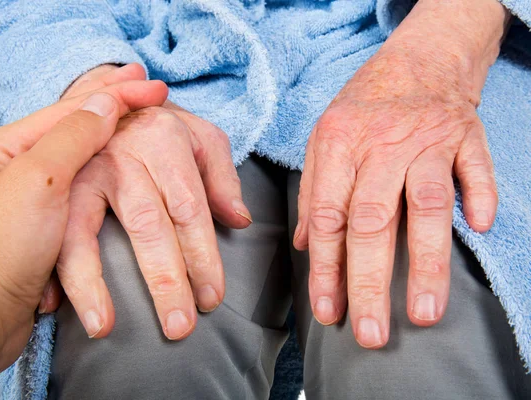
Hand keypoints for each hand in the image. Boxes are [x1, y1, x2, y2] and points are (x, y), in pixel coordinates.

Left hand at [0, 80, 167, 387]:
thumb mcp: (36, 181)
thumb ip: (73, 137)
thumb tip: (105, 102)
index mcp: (10, 146)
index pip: (75, 108)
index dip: (119, 94)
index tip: (157, 88)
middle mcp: (21, 168)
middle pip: (83, 129)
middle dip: (121, 113)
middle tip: (156, 98)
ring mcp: (35, 200)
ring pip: (88, 164)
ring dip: (119, 147)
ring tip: (145, 129)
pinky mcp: (48, 231)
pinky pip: (86, 201)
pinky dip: (109, 188)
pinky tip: (127, 175)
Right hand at [56, 65, 250, 339]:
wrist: (107, 94)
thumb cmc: (162, 125)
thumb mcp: (202, 137)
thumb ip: (222, 177)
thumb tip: (239, 221)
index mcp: (166, 140)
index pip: (189, 208)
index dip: (201, 256)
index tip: (211, 297)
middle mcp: (124, 153)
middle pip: (148, 225)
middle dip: (164, 280)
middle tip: (179, 327)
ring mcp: (84, 167)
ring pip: (90, 229)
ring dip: (94, 283)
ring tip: (104, 327)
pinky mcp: (57, 180)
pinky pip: (49, 226)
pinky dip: (49, 264)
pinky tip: (53, 303)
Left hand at [295, 0, 505, 347]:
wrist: (416, 59)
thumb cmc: (364, 106)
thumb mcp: (324, 139)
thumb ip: (313, 191)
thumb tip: (305, 244)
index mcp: (337, 145)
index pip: (328, 218)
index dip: (326, 269)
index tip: (329, 311)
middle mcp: (380, 145)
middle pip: (372, 222)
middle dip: (369, 282)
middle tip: (369, 333)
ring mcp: (426, 140)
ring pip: (426, 206)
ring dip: (426, 262)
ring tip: (423, 313)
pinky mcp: (465, 136)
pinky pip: (476, 171)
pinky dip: (479, 198)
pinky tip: (478, 230)